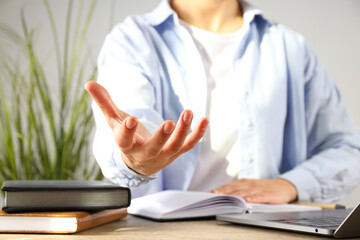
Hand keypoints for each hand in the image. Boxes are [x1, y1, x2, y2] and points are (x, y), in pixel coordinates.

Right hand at [85, 81, 208, 175]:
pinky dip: (197, 134)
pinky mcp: (176, 153)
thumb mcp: (114, 122)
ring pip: (174, 147)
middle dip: (161, 137)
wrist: (140, 163)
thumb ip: (104, 103)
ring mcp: (163, 155)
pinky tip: (204, 120)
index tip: (131, 120)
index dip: (127, 132)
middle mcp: (145, 154)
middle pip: (154, 148)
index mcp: (127, 146)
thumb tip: (89, 83)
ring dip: (183, 132)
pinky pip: (188, 145)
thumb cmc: (126, 139)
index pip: (124, 141)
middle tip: (169, 123)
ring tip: (188, 112)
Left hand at [210, 178, 297, 203]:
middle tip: (214, 195)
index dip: (220, 189)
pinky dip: (253, 198)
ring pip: (245, 192)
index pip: (229, 186)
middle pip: (235, 188)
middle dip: (224, 192)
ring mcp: (259, 188)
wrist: (284, 187)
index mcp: (244, 183)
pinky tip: (247, 201)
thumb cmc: (264, 189)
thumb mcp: (251, 188)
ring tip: (227, 198)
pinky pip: (259, 196)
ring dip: (235, 195)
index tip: (210, 193)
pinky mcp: (268, 194)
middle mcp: (250, 184)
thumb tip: (223, 196)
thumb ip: (239, 191)